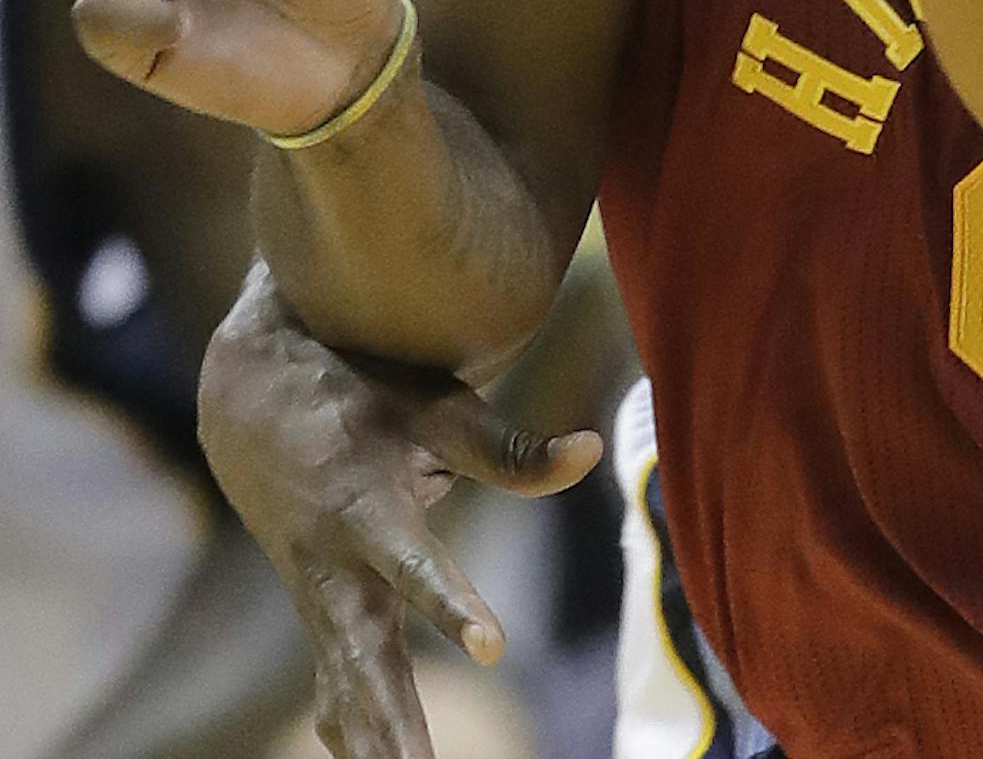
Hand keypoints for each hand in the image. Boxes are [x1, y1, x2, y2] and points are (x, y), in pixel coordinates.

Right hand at [199, 267, 599, 758]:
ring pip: (346, 685)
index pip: (415, 566)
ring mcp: (320, 596)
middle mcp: (337, 565)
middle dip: (397, 723)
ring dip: (374, 742)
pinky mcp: (318, 611)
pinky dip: (350, 728)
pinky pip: (332, 682)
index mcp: (368, 509)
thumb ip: (510, 446)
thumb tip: (591, 449)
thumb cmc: (363, 393)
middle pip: (368, 656)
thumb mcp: (437, 406)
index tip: (492, 648)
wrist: (255, 396)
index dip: (451, 605)